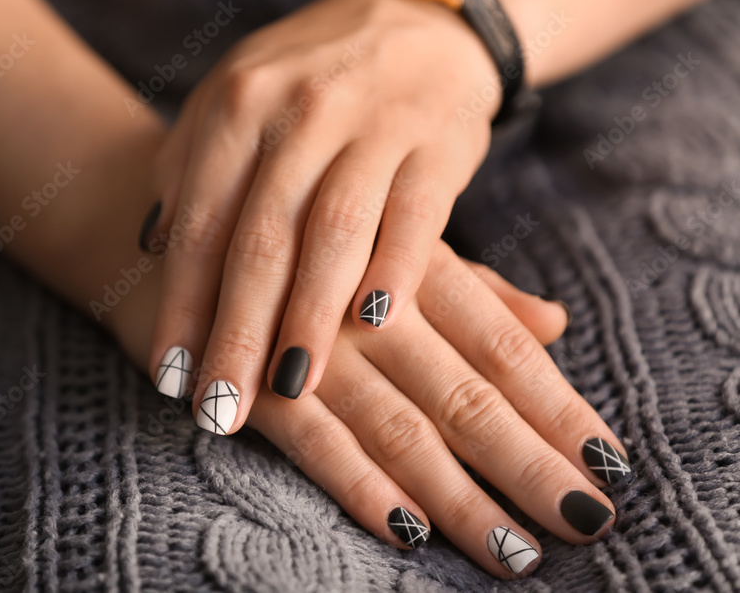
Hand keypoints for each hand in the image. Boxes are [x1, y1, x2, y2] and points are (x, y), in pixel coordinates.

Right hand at [111, 240, 627, 577]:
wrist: (164, 222)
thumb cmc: (291, 234)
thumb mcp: (384, 240)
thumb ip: (469, 286)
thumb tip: (554, 322)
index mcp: (412, 264)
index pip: (502, 346)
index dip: (558, 406)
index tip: (608, 462)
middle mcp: (369, 305)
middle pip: (465, 395)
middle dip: (527, 463)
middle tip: (584, 522)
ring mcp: (309, 345)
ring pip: (399, 427)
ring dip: (457, 497)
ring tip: (512, 552)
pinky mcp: (250, 376)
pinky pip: (310, 440)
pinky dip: (357, 485)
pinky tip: (403, 529)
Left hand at [140, 0, 501, 432]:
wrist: (417, 23)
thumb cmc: (309, 76)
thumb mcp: (233, 99)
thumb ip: (188, 166)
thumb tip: (150, 248)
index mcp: (238, 106)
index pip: (201, 224)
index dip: (182, 306)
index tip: (167, 377)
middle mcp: (299, 113)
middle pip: (260, 242)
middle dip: (236, 334)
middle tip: (219, 410)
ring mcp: (371, 125)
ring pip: (332, 235)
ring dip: (309, 320)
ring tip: (288, 391)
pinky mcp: (436, 143)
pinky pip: (415, 217)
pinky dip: (396, 271)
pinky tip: (374, 327)